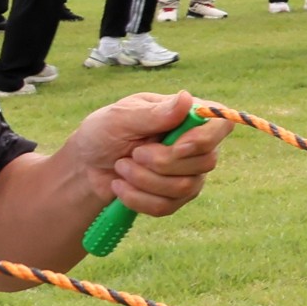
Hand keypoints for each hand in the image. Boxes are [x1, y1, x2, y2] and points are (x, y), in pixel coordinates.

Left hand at [68, 94, 225, 225]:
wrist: (85, 168)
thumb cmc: (102, 134)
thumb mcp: (120, 118)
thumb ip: (154, 114)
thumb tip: (187, 99)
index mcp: (186, 115)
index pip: (221, 124)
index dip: (205, 139)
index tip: (178, 145)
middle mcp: (194, 144)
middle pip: (205, 161)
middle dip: (162, 163)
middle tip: (132, 154)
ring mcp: (188, 173)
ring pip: (185, 187)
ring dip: (144, 181)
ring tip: (121, 168)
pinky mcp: (175, 197)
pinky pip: (168, 206)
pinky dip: (138, 199)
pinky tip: (122, 187)